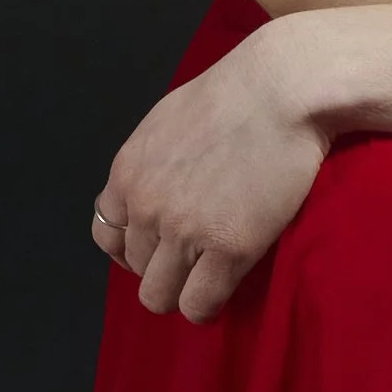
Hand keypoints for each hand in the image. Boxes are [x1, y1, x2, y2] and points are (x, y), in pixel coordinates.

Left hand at [89, 23, 326, 322]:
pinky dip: (209, 305)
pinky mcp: (228, 247)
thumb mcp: (168, 121)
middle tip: (198, 257)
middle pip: (137, 270)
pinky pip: (199, 304)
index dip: (135, 247)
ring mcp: (184, 231)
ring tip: (212, 275)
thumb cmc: (237, 91)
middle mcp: (146, 207)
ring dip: (184, 290)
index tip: (162, 247)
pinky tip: (227, 287)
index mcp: (127, 174)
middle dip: (164, 267)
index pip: (108, 236)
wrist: (284, 87)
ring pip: (160, 296)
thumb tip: (155, 187)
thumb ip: (151, 161)